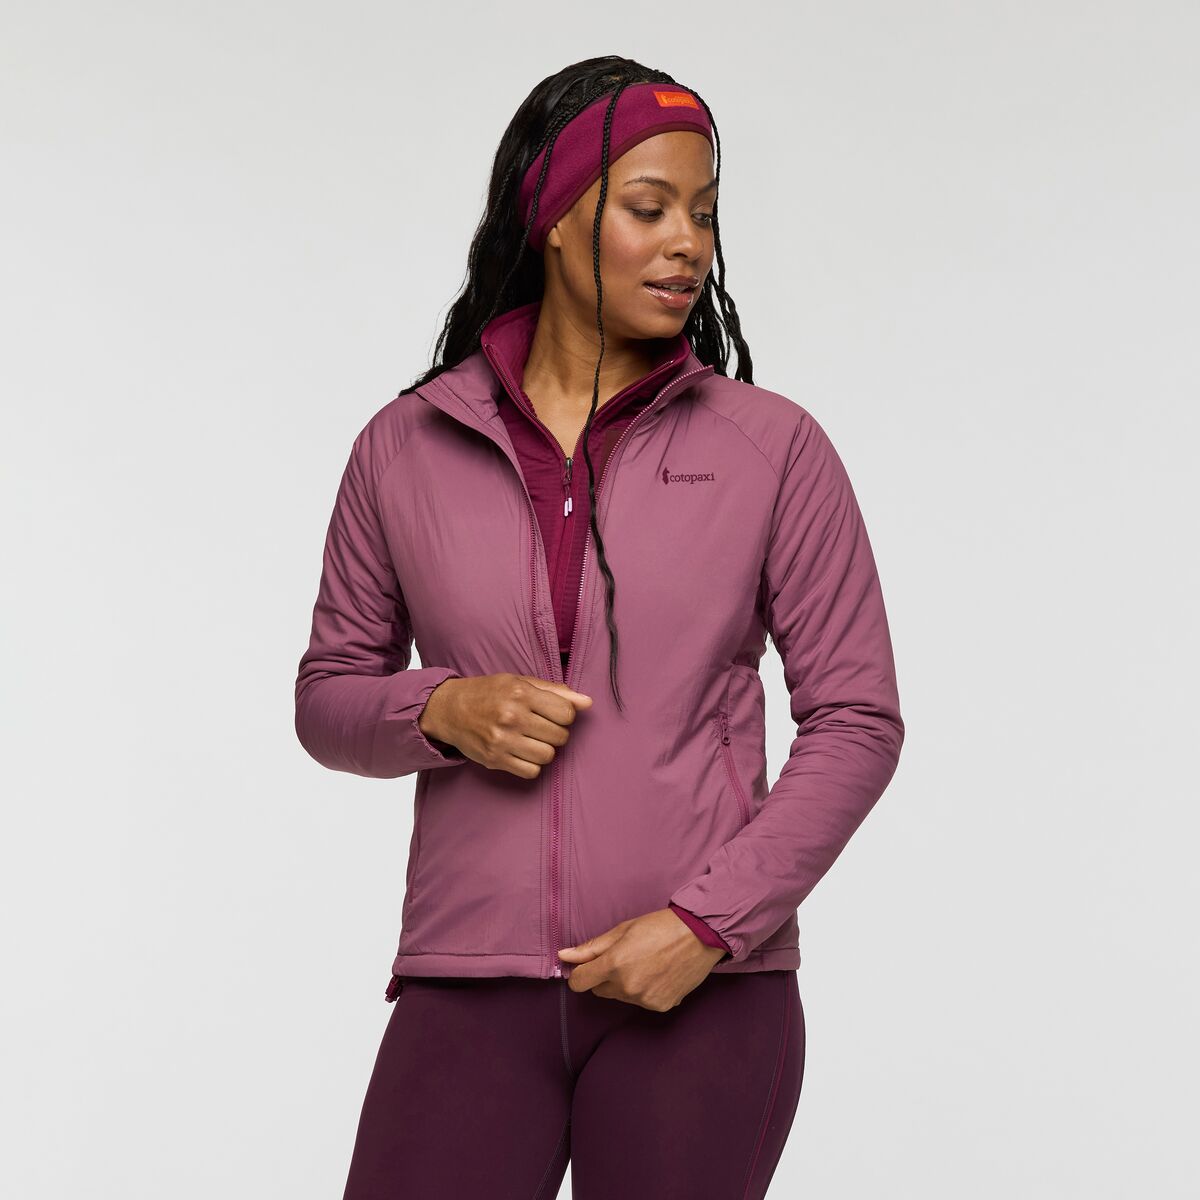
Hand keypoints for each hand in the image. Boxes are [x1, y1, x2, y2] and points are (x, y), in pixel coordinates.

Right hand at [418, 673, 592, 778]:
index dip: (565, 715)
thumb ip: (556, 692)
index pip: (567, 713)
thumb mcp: (520, 682)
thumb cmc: (488, 693)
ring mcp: (502, 740)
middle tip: (540, 727)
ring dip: (544, 750)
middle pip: (560, 737)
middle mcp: (512, 716)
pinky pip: (531, 772)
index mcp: (521, 693)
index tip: (553, 714)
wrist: (449, 709)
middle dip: (555, 733)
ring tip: (531, 740)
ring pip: (548, 756)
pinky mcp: (494, 760)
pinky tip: (522, 752)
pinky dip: (531, 765)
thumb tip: (588, 703)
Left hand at [556, 908, 726, 1010]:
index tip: (588, 966)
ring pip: (620, 996)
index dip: (580, 973)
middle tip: (625, 957)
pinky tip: (658, 973)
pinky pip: (641, 1001)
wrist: (700, 936)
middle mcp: (627, 986)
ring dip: (625, 984)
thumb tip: (563, 956)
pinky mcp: (660, 1007)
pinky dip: (644, 991)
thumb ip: (591, 948)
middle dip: (605, 976)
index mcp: (614, 964)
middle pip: (599, 990)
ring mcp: (645, 1000)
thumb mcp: (622, 930)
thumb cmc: (660, 927)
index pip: (579, 982)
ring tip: (645, 963)